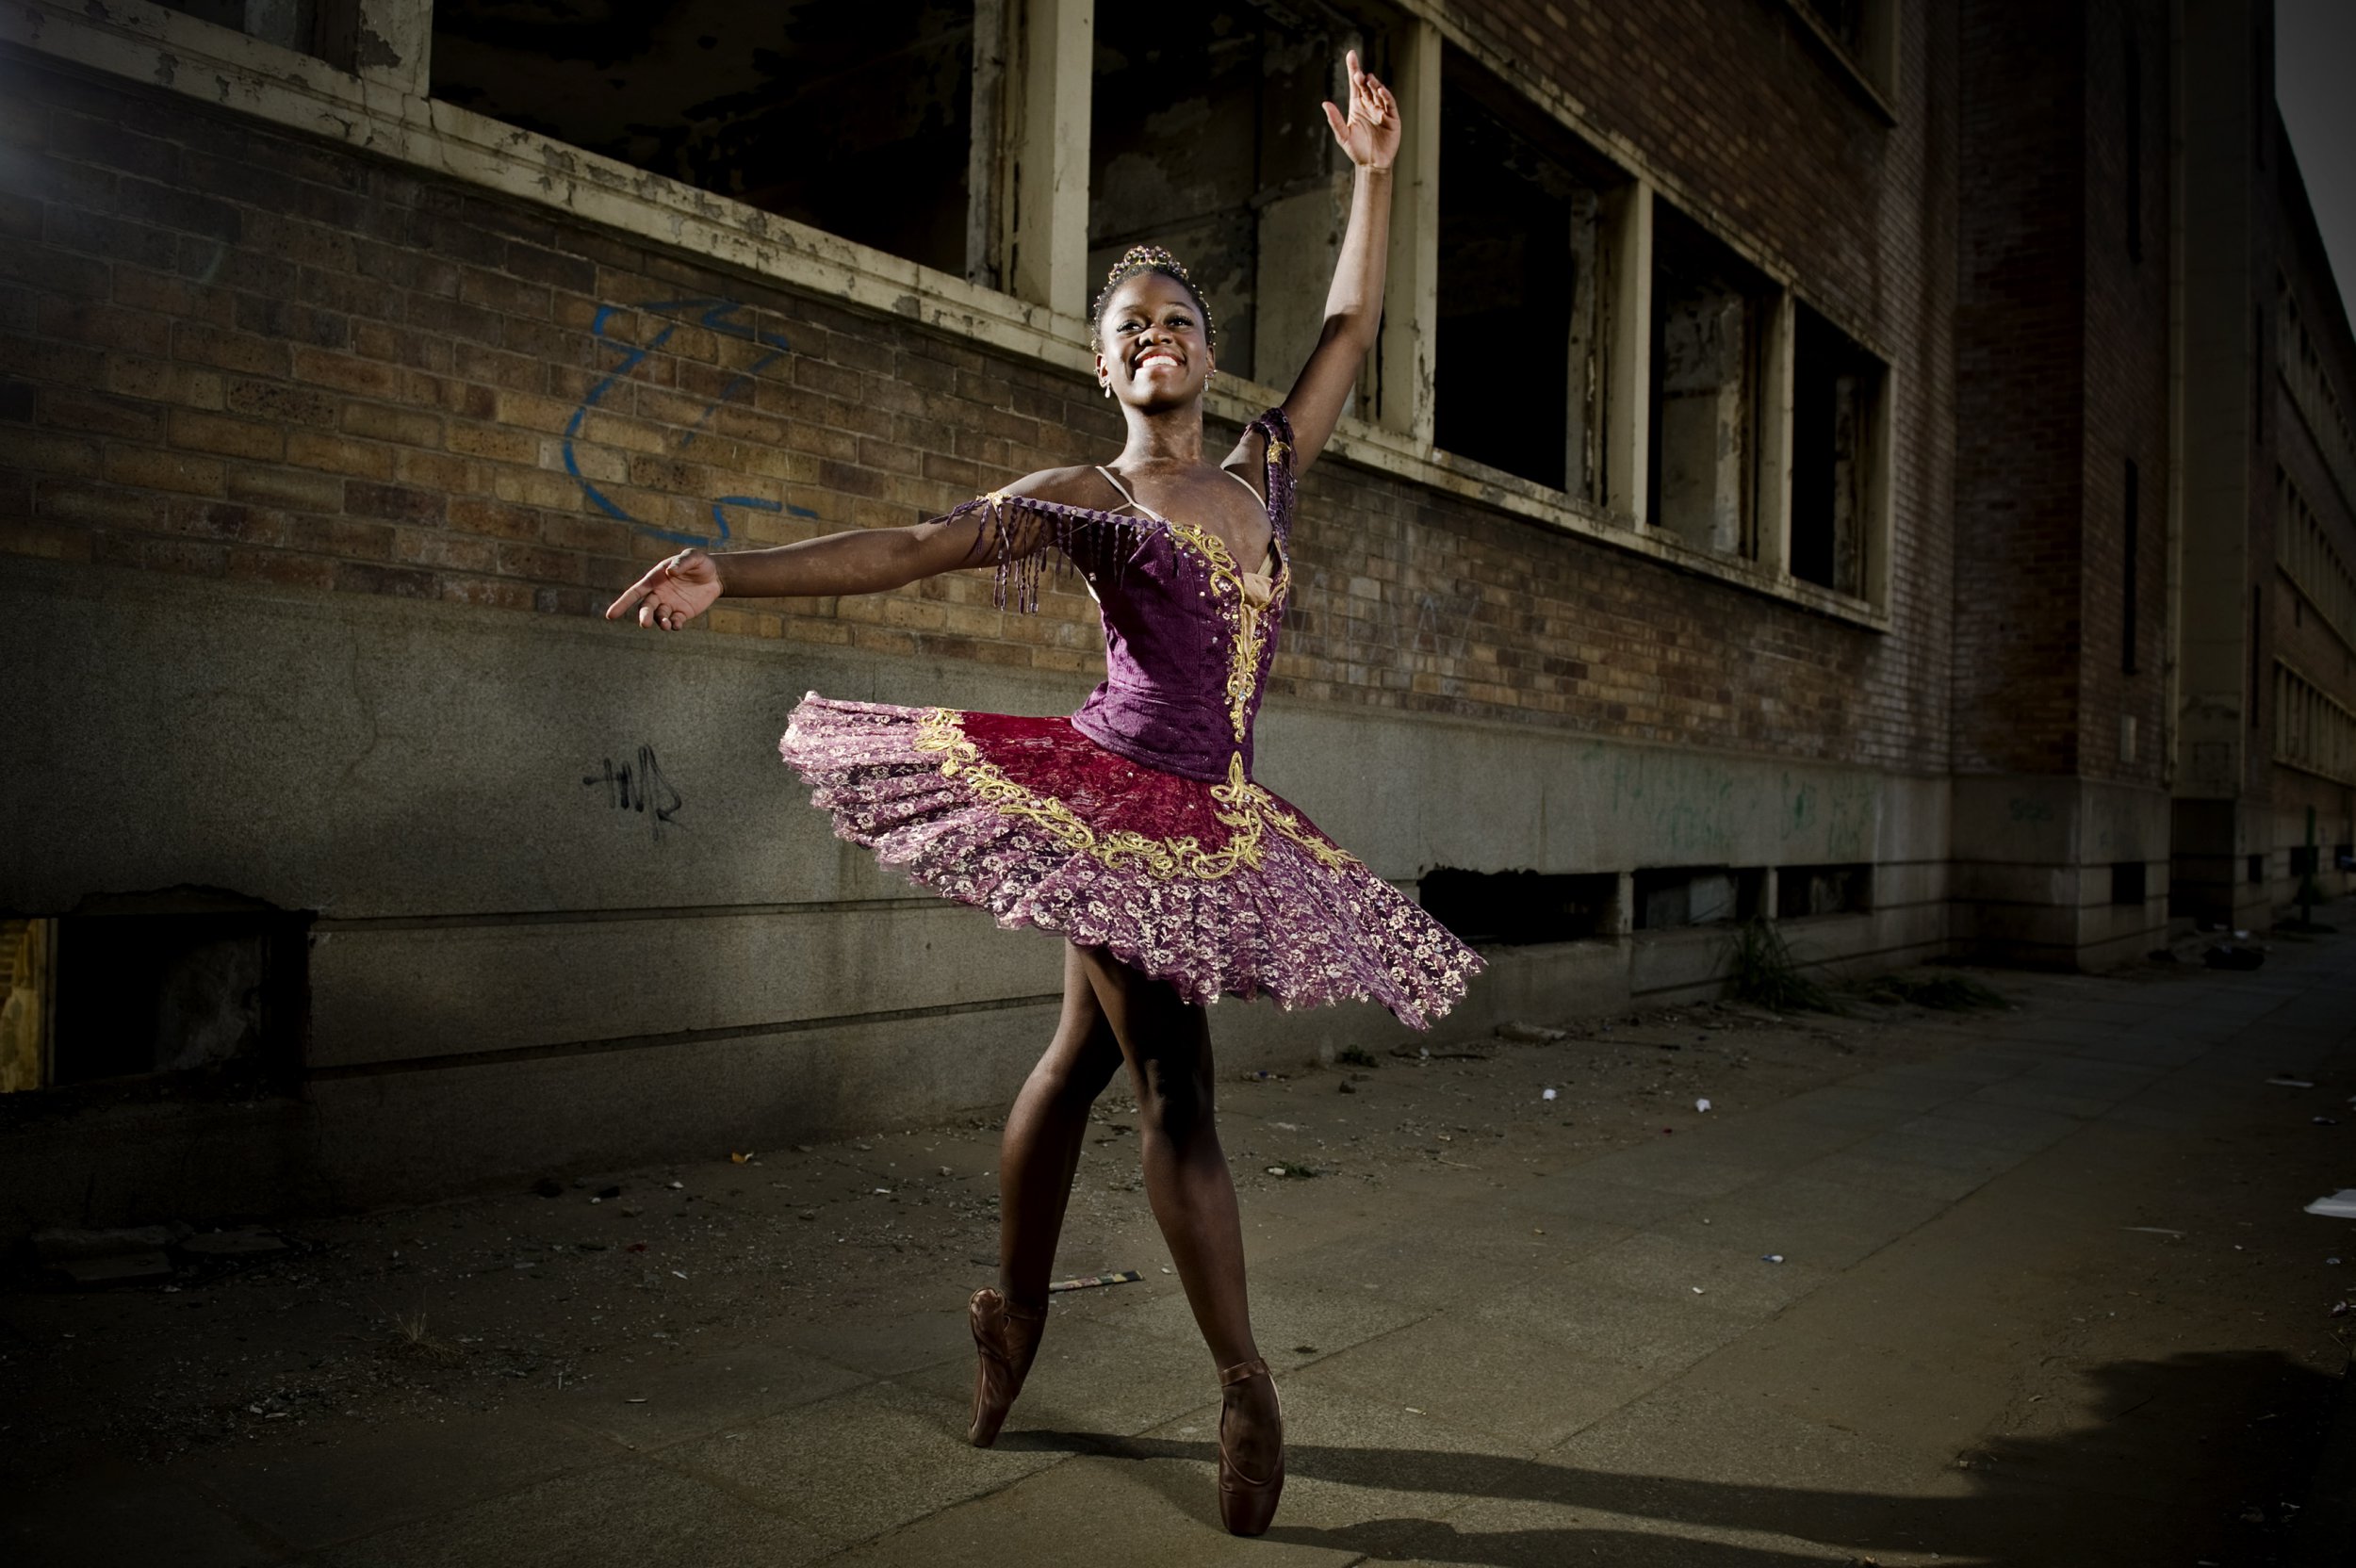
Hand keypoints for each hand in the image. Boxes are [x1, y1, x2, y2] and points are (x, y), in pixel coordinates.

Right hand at [605, 548, 721, 630]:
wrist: (715, 575)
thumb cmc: (699, 563)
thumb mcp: (693, 557)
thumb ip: (681, 563)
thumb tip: (670, 572)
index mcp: (654, 579)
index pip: (634, 592)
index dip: (622, 603)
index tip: (610, 616)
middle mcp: (659, 594)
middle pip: (645, 607)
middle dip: (643, 616)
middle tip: (644, 624)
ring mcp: (670, 605)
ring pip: (658, 617)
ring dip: (659, 622)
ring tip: (666, 625)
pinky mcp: (682, 613)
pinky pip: (674, 621)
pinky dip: (673, 625)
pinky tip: (676, 625)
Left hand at [1322, 49, 1399, 171]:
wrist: (1372, 165)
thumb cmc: (1357, 150)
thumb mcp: (1343, 135)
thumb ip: (1335, 120)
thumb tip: (1325, 103)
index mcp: (1357, 106)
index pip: (1355, 85)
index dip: (1353, 69)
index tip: (1351, 55)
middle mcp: (1369, 105)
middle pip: (1366, 86)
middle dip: (1362, 78)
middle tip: (1357, 73)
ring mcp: (1382, 110)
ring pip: (1378, 93)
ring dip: (1374, 85)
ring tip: (1369, 79)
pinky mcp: (1392, 118)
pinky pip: (1389, 104)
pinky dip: (1386, 96)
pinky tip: (1380, 90)